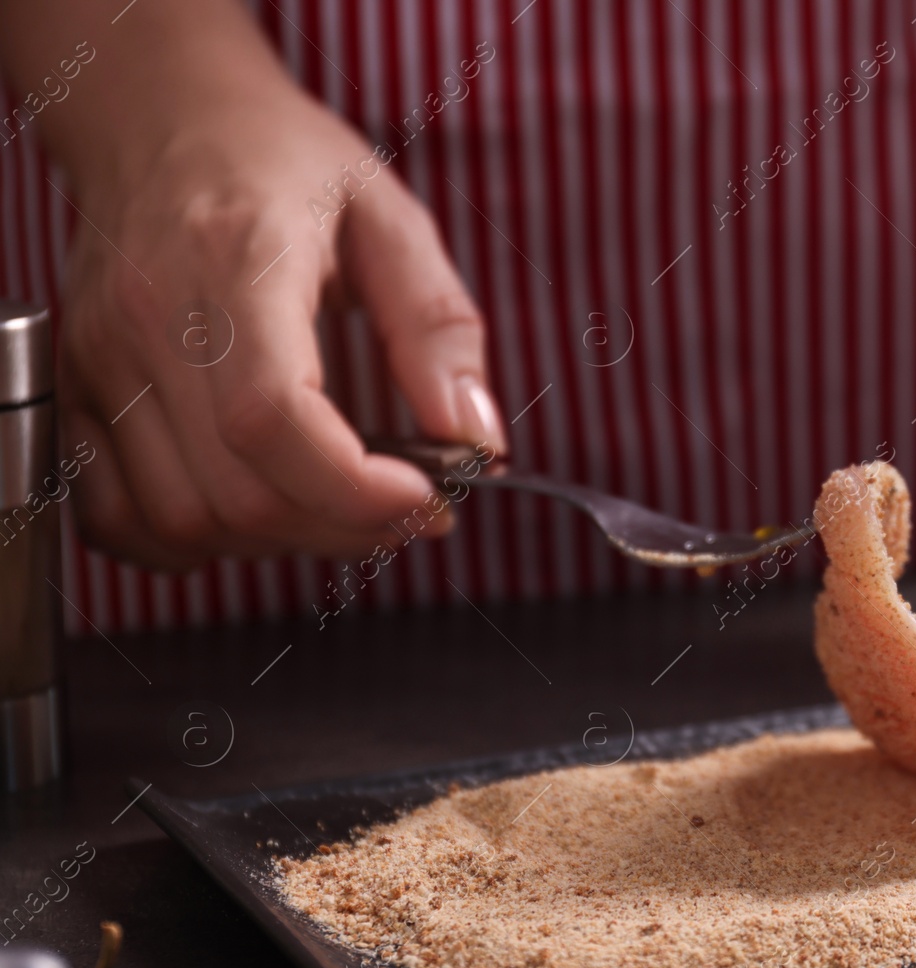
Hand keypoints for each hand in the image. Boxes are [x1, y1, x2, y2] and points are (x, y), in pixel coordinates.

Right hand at [44, 5, 503, 567]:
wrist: (161, 115)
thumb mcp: (391, 218)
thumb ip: (439, 328)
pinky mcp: (79, 391)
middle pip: (237, 492)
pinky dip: (194, 544)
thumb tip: (476, 437)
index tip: (426, 497)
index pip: (272, 417)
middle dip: (344, 526)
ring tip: (339, 502)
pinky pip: (119, 519)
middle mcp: (150, 319)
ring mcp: (102, 362)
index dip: (355, 489)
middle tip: (406, 506)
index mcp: (233, 260)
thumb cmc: (279, 161)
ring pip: (183, 521)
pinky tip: (257, 508)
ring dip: (281, 541)